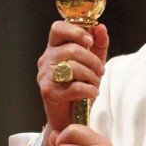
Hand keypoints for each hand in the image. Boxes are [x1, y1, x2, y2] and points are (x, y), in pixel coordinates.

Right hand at [37, 21, 108, 145]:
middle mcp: (46, 59)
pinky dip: (89, 89)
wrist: (71, 117)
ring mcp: (45, 76)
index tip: (89, 41)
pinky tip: (92, 93)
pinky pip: (74, 86)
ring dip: (92, 76)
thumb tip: (100, 27)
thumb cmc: (81, 86)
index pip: (58, 28)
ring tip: (96, 83)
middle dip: (92, 60)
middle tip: (100, 70)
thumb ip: (99, 44)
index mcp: (55, 48)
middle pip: (71, 49)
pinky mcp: (48, 92)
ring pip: (73, 67)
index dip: (75, 31)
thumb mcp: (93, 62)